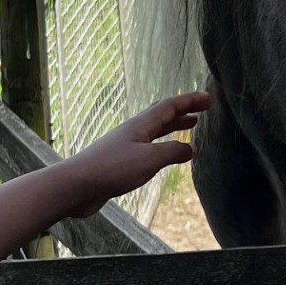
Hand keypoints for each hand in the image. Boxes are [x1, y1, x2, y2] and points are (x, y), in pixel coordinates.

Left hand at [60, 93, 209, 215]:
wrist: (76, 186)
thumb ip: (172, 152)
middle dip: (184, 111)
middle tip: (203, 109)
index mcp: (140, 126)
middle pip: (162, 116)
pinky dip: (163, 146)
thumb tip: (191, 149)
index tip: (209, 98)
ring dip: (174, 126)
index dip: (190, 101)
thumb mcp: (149, 159)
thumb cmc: (112, 169)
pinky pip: (148, 148)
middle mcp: (133, 132)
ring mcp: (126, 147)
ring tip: (190, 125)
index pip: (170, 107)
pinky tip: (165, 155)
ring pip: (155, 132)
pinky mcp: (120, 163)